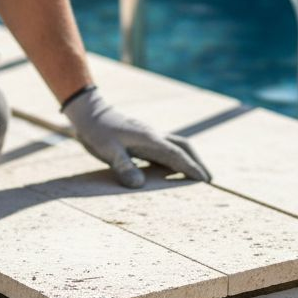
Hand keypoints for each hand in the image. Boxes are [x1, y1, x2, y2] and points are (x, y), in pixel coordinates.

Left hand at [62, 87, 210, 188]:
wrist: (89, 113)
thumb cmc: (97, 132)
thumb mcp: (107, 151)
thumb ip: (123, 167)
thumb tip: (139, 185)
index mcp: (149, 139)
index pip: (176, 155)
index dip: (191, 167)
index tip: (205, 180)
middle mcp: (153, 136)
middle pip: (183, 146)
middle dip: (197, 162)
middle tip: (208, 179)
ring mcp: (149, 135)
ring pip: (176, 146)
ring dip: (188, 159)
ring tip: (195, 176)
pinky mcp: (142, 138)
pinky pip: (164, 148)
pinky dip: (174, 158)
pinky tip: (171, 170)